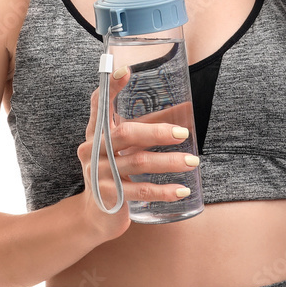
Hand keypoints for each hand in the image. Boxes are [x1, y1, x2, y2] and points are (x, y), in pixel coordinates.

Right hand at [78, 68, 197, 240]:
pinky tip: (183, 190)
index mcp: (95, 132)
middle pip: (125, 134)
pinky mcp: (109, 197)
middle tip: (183, 134)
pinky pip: (141, 191)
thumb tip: (185, 109)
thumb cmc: (113, 171)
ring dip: (169, 162)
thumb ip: (145, 127)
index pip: (99, 104)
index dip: (110, 87)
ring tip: (193, 161)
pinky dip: (164, 191)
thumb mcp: (122, 147)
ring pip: (138, 162)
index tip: (126, 70)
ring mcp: (99, 174)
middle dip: (156, 132)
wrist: (95, 215)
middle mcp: (92, 150)